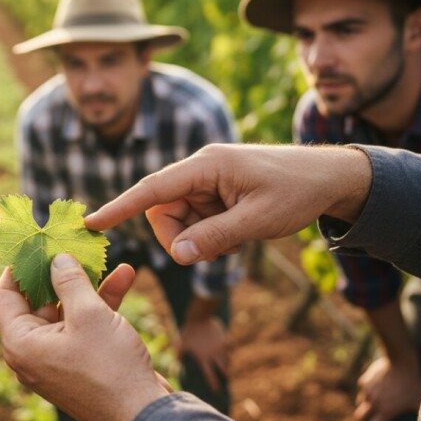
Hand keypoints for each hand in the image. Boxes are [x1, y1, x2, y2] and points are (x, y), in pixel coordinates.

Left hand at [0, 253, 170, 420]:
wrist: (144, 413)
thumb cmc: (110, 368)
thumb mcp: (89, 314)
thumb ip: (69, 280)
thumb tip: (57, 258)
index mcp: (21, 343)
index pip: (5, 295)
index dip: (17, 266)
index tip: (31, 243)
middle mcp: (33, 351)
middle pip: (36, 300)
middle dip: (57, 271)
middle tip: (68, 243)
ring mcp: (57, 356)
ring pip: (65, 309)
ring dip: (85, 284)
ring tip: (99, 256)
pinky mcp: (81, 359)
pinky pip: (83, 324)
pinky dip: (101, 302)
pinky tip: (124, 276)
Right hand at [85, 144, 371, 264]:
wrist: (330, 178)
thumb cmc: (297, 191)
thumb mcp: (258, 220)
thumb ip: (215, 238)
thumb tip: (178, 255)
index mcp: (206, 166)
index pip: (152, 188)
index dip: (120, 207)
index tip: (90, 222)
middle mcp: (200, 169)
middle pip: (162, 210)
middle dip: (179, 236)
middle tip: (213, 249)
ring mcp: (206, 180)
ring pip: (177, 218)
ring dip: (198, 236)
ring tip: (235, 237)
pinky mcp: (214, 192)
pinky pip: (195, 219)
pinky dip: (209, 233)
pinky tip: (237, 231)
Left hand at [179, 317, 227, 391]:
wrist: (199, 318)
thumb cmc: (188, 331)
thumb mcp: (180, 343)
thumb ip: (179, 354)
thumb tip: (177, 363)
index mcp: (203, 358)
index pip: (210, 375)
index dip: (213, 384)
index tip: (215, 391)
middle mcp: (214, 355)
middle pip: (223, 369)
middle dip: (225, 375)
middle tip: (225, 378)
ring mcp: (220, 347)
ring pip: (228, 359)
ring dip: (227, 364)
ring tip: (225, 366)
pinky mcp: (224, 339)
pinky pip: (230, 347)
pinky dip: (229, 350)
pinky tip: (228, 350)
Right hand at [355, 356, 420, 420]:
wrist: (400, 361)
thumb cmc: (413, 383)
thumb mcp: (418, 401)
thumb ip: (418, 414)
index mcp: (386, 411)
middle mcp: (373, 402)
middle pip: (360, 416)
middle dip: (365, 417)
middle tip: (373, 416)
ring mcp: (367, 390)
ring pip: (360, 401)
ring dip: (366, 403)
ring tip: (375, 401)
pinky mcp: (364, 380)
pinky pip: (363, 388)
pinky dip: (367, 389)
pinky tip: (376, 386)